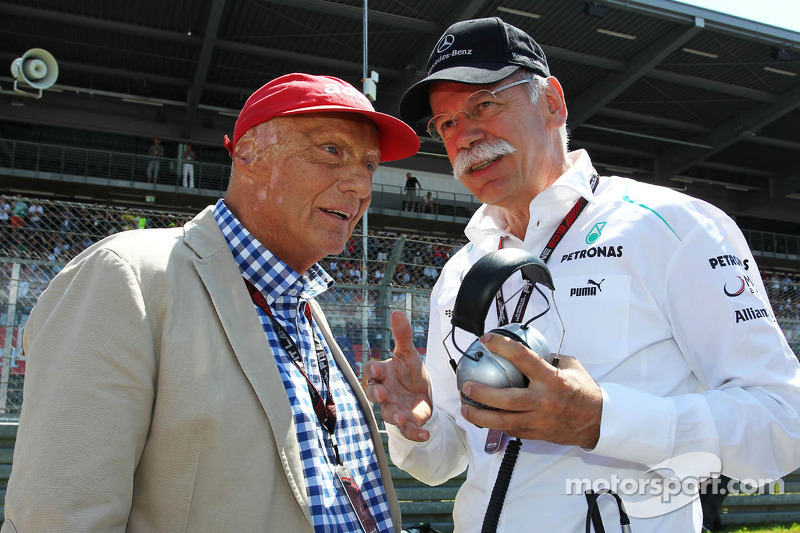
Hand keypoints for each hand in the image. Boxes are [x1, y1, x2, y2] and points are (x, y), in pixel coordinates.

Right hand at [364, 311, 432, 441]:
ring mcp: (394, 408)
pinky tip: (425, 435)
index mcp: (384, 374)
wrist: (421, 392)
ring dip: (394, 417)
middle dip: (376, 394)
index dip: (372, 371)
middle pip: (374, 394)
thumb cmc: (409, 371)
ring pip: (388, 414)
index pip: (372, 371)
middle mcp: (385, 392)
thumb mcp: (409, 353)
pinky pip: (408, 430)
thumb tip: (397, 312)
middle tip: (381, 394)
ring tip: (402, 418)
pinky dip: (415, 434)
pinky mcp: (407, 421)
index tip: (376, 368)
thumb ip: (402, 336)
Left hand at [460, 332, 601, 448]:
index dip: (502, 346)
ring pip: (503, 421)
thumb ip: (548, 358)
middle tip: (466, 385)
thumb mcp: (570, 367)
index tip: (487, 340)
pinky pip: (510, 430)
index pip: (523, 358)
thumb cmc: (584, 392)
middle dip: (482, 392)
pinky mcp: (536, 434)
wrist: (598, 422)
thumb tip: (526, 348)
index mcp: (552, 379)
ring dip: (480, 415)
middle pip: (506, 399)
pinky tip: (483, 419)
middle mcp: (543, 401)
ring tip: (466, 408)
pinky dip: (494, 425)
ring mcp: (538, 420)